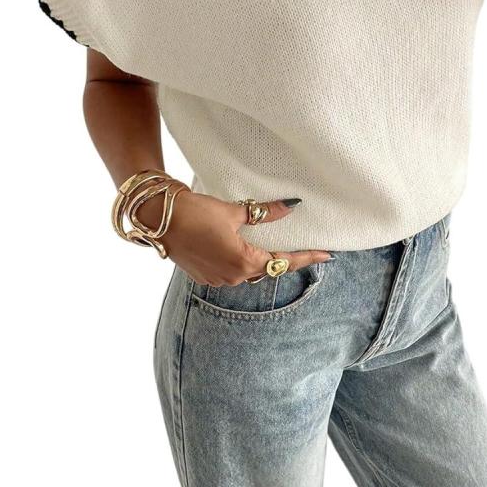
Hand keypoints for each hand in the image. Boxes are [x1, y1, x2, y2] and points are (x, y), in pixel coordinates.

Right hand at [137, 190, 331, 285]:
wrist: (159, 218)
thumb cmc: (196, 212)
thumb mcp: (234, 212)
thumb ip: (265, 214)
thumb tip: (290, 207)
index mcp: (244, 262)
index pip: (283, 261)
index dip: (306, 258)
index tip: (327, 255)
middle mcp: (232, 276)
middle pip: (266, 268)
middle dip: (280, 257)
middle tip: (301, 245)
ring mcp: (217, 279)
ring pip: (247, 270)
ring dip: (257, 258)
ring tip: (266, 244)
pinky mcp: (203, 275)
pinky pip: (230, 271)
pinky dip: (238, 260)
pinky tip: (238, 246)